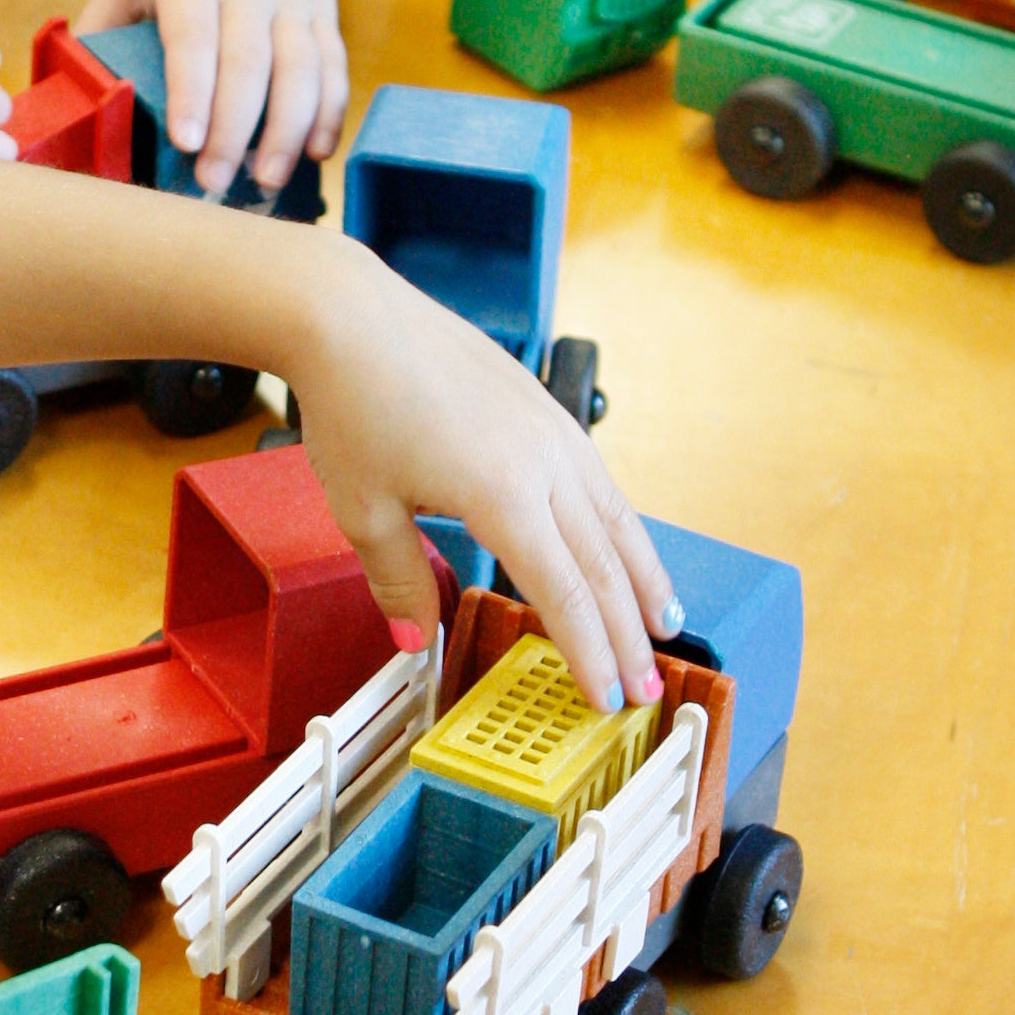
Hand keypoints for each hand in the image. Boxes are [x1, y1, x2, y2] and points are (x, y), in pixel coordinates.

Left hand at [74, 0, 345, 198]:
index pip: (193, 39)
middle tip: (212, 182)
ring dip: (287, 130)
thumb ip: (104, 23)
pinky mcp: (324, 7)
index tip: (184, 141)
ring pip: (301, 69)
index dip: (192, 92)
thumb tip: (74, 91)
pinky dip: (329, 110)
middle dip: (233, 130)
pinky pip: (334, 65)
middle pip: (248, 64)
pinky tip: (315, 150)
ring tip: (264, 180)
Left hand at [286, 236, 674, 715]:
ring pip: (616, 519)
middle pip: (603, 566)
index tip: (605, 699)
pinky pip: (599, 480)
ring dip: (644, 579)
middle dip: (628, 634)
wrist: (348, 315)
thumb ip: (400, 580)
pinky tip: (623, 546)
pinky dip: (622, 526)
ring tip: (666, 626)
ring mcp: (551, 429)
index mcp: (503, 496)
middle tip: (646, 688)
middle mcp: (544, 462)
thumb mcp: (364, 509)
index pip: (563, 597)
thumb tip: (416, 640)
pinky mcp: (544, 406)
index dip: (589, 655)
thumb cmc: (352, 404)